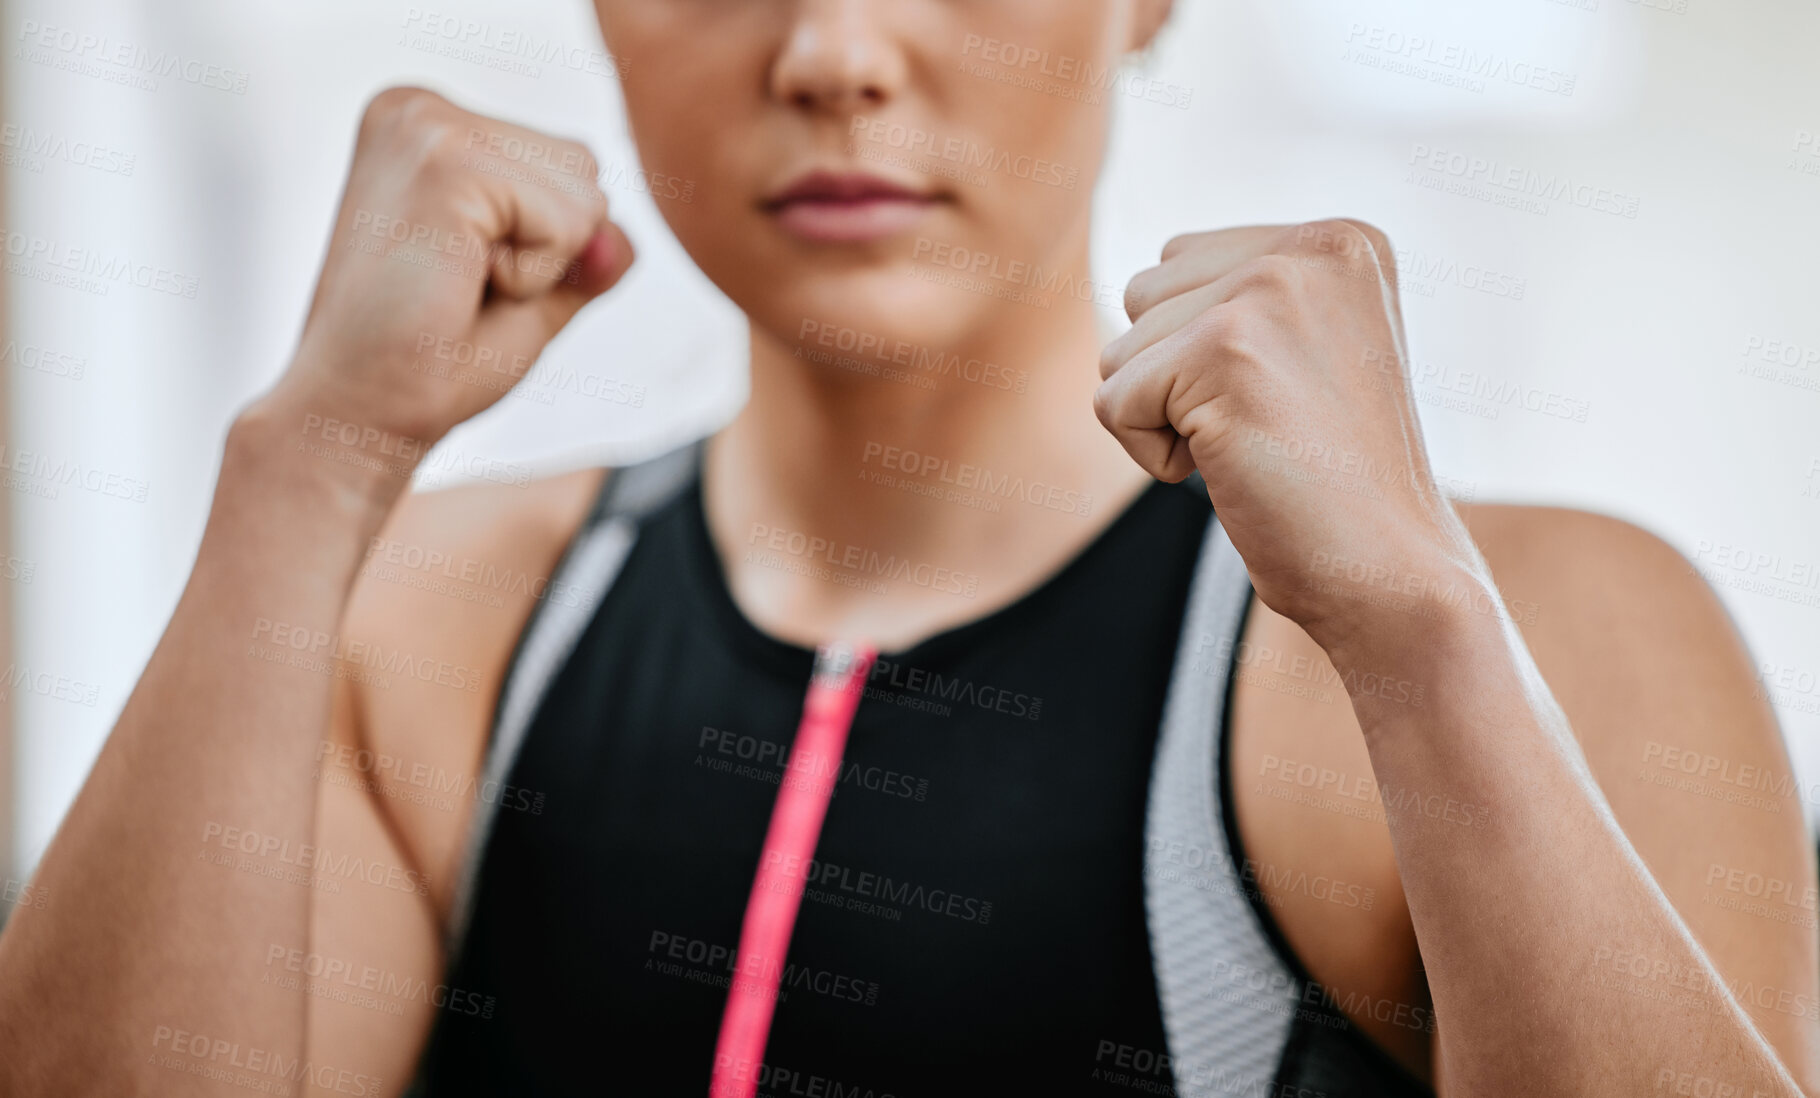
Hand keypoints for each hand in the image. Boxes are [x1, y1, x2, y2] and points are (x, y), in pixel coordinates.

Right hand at [246, 87, 633, 478]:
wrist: (359, 413)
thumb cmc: (428, 362)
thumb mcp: (530, 296)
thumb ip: (585, 255)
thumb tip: (622, 238)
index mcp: (428, 123)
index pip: (569, 161)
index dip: (547, 246)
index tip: (461, 276)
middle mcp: (420, 108)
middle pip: (585, 165)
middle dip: (551, 250)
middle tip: (457, 288)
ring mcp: (429, 127)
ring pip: (585, 190)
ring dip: (543, 265)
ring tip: (455, 285)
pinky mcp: (446, 162)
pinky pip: (568, 221)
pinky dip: (534, 276)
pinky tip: (459, 285)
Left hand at [1095, 221, 1486, 655]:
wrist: (1392, 570)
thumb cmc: (1337, 484)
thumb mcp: (1308, 355)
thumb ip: (1242, 300)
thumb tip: (1138, 283)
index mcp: (1339, 242)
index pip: (1182, 263)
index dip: (1200, 353)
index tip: (1285, 401)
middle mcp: (1310, 249)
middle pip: (1143, 298)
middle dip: (1174, 378)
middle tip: (1267, 429)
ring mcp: (1268, 290)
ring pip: (1121, 351)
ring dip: (1164, 418)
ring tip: (1254, 446)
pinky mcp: (1223, 348)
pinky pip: (1112, 402)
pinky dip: (1151, 457)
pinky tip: (1232, 470)